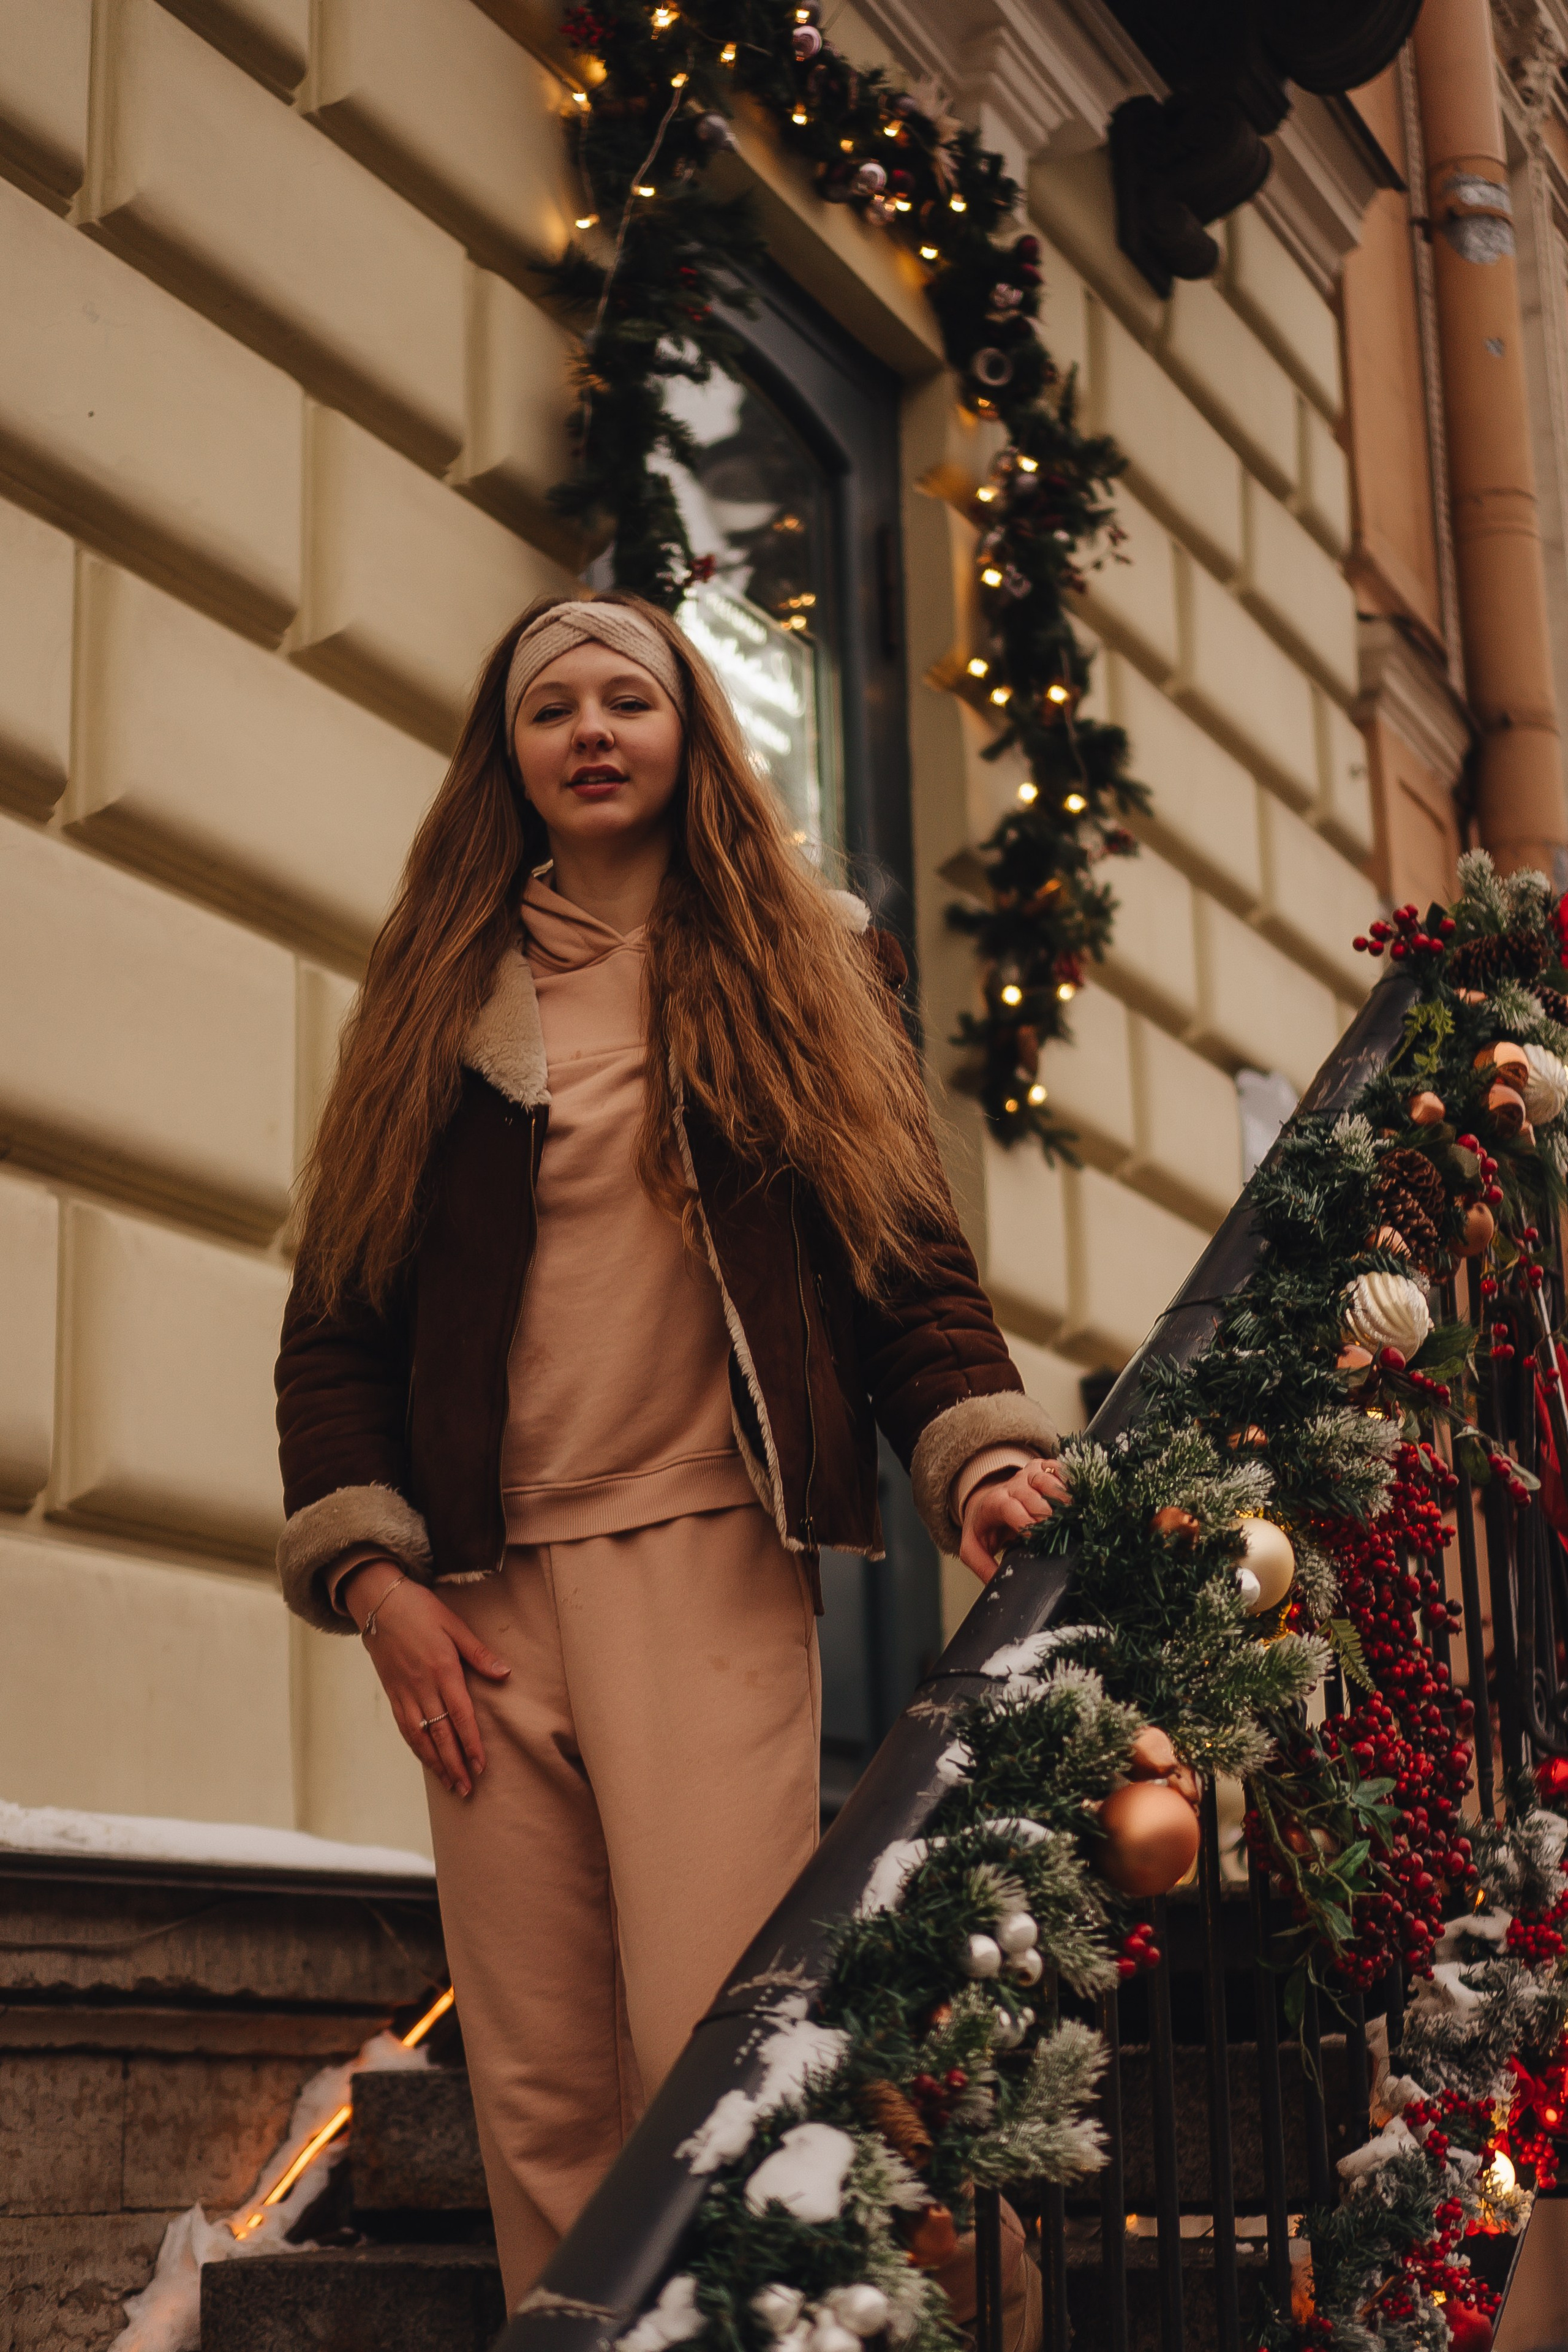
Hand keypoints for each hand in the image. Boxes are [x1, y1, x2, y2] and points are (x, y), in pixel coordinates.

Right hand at [341, 1561, 510, 1797]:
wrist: (379, 1602)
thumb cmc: (421, 1610)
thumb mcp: (454, 1624)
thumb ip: (479, 1653)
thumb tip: (505, 1674)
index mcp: (443, 1670)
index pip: (460, 1716)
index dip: (471, 1744)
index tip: (480, 1766)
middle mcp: (423, 1687)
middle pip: (440, 1734)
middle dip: (455, 1764)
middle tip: (467, 1789)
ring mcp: (405, 1692)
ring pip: (420, 1736)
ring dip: (436, 1763)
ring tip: (450, 1784)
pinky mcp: (392, 1692)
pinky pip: (404, 1727)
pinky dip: (416, 1747)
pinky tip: (426, 1760)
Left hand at [959, 1458, 1070, 1582]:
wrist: (986, 1499)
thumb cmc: (984, 1526)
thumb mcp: (973, 1548)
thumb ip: (982, 1566)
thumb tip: (999, 1586)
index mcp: (995, 1504)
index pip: (1009, 1508)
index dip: (1024, 1521)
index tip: (1035, 1537)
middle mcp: (1012, 1486)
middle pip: (1031, 1495)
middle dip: (1046, 1512)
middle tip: (1060, 1527)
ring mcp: (1028, 1475)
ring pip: (1045, 1479)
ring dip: (1060, 1495)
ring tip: (1072, 1512)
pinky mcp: (1043, 1468)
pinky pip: (1057, 1469)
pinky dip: (1068, 1479)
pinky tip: (1078, 1493)